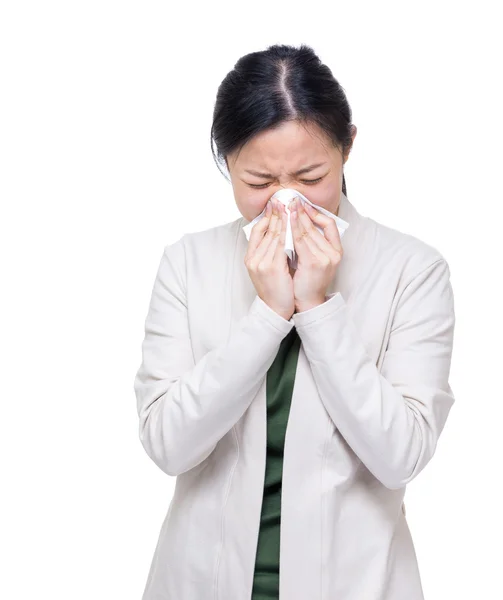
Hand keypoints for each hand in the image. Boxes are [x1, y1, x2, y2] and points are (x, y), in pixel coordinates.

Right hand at [245, 197, 294, 320]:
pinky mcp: (271, 267)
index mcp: (250, 257)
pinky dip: (287, 233)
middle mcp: (253, 258)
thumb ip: (270, 252)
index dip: (266, 216)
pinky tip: (293, 224)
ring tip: (289, 207)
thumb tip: (278, 234)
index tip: (273, 205)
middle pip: (265, 230)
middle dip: (275, 213)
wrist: (275, 308)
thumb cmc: (275, 288)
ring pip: (273, 235)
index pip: (256, 230)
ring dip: (282, 219)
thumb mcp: (267, 267)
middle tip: (282, 199)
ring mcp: (261, 263)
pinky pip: (280, 245)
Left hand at [289, 198, 342, 312]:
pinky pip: (301, 241)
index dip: (317, 213)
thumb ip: (312, 244)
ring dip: (296, 217)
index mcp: (336, 251)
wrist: (308, 302)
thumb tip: (301, 225)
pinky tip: (286, 221)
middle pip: (316, 226)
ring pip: (308, 231)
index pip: (331, 224)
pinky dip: (293, 229)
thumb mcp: (314, 260)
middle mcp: (334, 253)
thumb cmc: (308, 281)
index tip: (305, 205)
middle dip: (303, 211)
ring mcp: (325, 258)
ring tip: (287, 206)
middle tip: (292, 199)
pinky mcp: (314, 262)